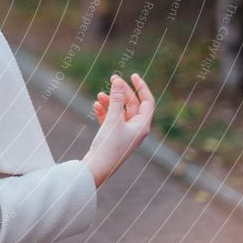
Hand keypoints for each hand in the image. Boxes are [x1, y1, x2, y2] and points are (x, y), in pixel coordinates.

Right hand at [82, 73, 154, 187]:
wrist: (97, 168)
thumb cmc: (109, 146)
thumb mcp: (113, 120)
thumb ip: (116, 100)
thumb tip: (118, 82)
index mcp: (142, 126)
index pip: (147, 101)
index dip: (141, 87)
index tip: (132, 75)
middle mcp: (135, 129)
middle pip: (132, 105)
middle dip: (122, 92)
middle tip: (111, 79)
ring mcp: (124, 133)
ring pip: (120, 111)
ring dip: (111, 101)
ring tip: (99, 95)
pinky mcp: (113, 137)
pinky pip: (111, 119)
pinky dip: (104, 111)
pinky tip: (96, 106)